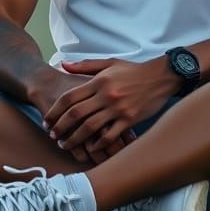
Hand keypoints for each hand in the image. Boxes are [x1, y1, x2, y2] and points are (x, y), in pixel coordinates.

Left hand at [43, 57, 176, 153]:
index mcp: (100, 80)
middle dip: (60, 128)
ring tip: (66, 145)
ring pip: (89, 128)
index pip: (70, 97)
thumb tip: (62, 65)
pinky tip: (90, 147)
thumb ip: (85, 66)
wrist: (162, 76)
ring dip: (74, 139)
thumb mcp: (110, 63)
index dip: (54, 111)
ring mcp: (119, 108)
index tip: (47, 121)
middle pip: (76, 114)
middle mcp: (107, 95)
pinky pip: (109, 136)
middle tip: (53, 136)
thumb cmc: (134, 70)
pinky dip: (97, 144)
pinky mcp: (130, 119)